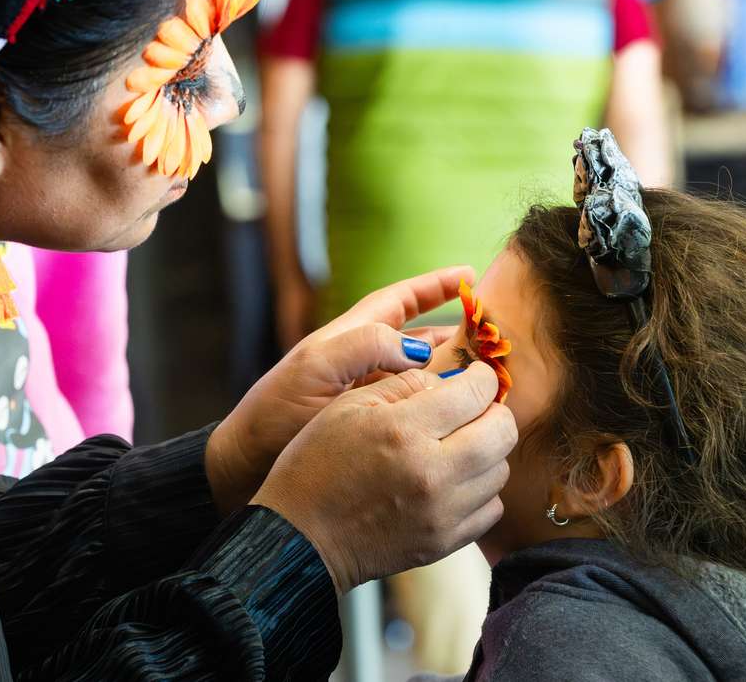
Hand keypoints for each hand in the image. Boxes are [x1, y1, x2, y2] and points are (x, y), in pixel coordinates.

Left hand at [206, 267, 473, 514]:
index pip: (398, 303)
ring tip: (493, 375)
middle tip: (499, 336)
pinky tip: (466, 419)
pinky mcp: (373, 432)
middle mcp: (362, 366)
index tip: (470, 275)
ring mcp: (369, 399)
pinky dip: (442, 408)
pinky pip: (416, 411)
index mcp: (346, 340)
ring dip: (457, 373)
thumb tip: (419, 349)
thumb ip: (363, 347)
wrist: (247, 470)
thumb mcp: (314, 370)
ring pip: (423, 377)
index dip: (433, 287)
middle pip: (419, 339)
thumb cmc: (273, 416)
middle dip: (458, 333)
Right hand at [252, 363, 515, 593]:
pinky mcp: (445, 541)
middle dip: (494, 411)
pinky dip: (481, 490)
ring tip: (459, 446)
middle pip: (503, 431)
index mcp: (403, 430)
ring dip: (487, 451)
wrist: (300, 538)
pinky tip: (453, 481)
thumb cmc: (316, 464)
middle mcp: (431, 472)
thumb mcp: (347, 406)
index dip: (482, 377)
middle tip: (475, 409)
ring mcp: (442, 512)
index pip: (475, 392)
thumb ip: (402, 384)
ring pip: (500, 470)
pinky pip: (491, 508)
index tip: (476, 376)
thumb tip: (447, 380)